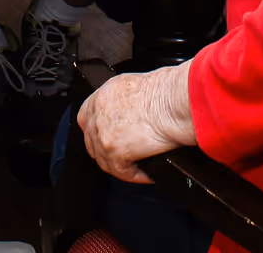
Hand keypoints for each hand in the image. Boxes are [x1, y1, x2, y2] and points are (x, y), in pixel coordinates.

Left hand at [76, 62, 196, 182]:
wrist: (175, 101)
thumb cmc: (168, 91)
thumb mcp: (138, 87)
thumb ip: (125, 102)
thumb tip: (130, 116)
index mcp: (104, 94)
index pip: (87, 117)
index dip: (97, 131)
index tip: (108, 138)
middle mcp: (99, 112)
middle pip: (92, 141)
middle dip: (107, 151)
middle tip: (125, 155)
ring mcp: (103, 133)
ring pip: (104, 160)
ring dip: (122, 166)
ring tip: (140, 166)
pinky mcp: (114, 151)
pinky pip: (121, 172)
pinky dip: (136, 176)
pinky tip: (148, 173)